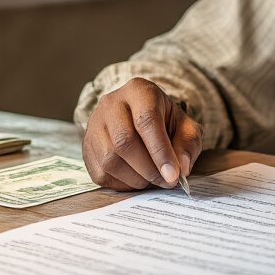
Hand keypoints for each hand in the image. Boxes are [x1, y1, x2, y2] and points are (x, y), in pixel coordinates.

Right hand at [83, 78, 202, 190]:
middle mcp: (111, 104)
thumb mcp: (184, 126)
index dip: (160, 151)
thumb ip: (188, 143)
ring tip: (153, 180)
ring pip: (110, 159)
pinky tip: (137, 179)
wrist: (139, 117)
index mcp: (139, 91)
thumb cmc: (164, 121)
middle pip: (124, 141)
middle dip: (149, 169)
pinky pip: (100, 172)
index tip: (173, 175)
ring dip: (136, 178)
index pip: (146, 121)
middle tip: (166, 181)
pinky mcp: (86, 146)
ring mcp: (94, 124)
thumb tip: (181, 168)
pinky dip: (122, 184)